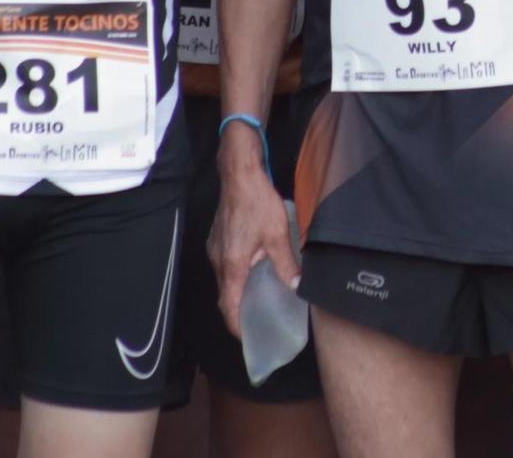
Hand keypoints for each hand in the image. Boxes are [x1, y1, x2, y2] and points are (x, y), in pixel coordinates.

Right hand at [211, 134, 300, 338]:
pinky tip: (255, 271)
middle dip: (239, 313)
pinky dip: (238, 276)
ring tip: (259, 301)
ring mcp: (215, 249)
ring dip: (238, 293)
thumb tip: (297, 286)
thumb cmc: (256, 202)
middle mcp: (218, 261)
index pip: (229, 308)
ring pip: (225, 281)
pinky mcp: (218, 239)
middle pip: (225, 296)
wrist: (239, 173)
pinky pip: (226, 266)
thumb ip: (286, 264)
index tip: (248, 339)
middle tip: (257, 324)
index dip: (237, 327)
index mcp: (231, 265)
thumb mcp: (278, 234)